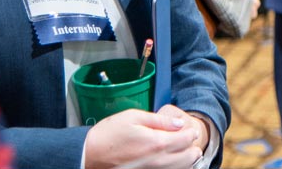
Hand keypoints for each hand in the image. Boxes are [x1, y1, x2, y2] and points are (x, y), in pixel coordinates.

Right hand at [83, 107, 202, 168]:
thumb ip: (160, 120)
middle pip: (187, 157)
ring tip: (188, 153)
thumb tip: (179, 122)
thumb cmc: (109, 134)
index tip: (190, 128)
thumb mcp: (134, 117)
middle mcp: (157, 161)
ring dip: (187, 160)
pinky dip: (175, 168)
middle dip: (192, 148)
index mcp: (156, 143)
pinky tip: (173, 162)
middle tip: (191, 140)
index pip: (185, 139)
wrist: (89, 155)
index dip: (190, 132)